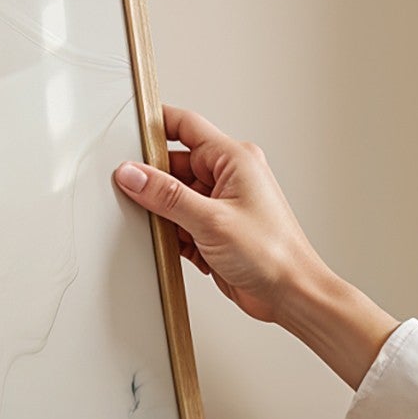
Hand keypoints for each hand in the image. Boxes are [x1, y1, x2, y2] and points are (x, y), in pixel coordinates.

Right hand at [113, 106, 397, 387]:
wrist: (290, 294)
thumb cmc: (272, 253)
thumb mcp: (210, 220)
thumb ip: (166, 195)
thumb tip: (132, 174)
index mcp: (234, 159)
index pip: (185, 126)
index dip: (155, 124)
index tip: (127, 132)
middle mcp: (228, 177)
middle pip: (174, 165)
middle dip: (153, 182)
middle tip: (133, 194)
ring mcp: (220, 203)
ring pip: (174, 196)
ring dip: (163, 213)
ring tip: (164, 228)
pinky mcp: (213, 229)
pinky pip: (179, 221)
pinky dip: (171, 233)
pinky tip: (174, 246)